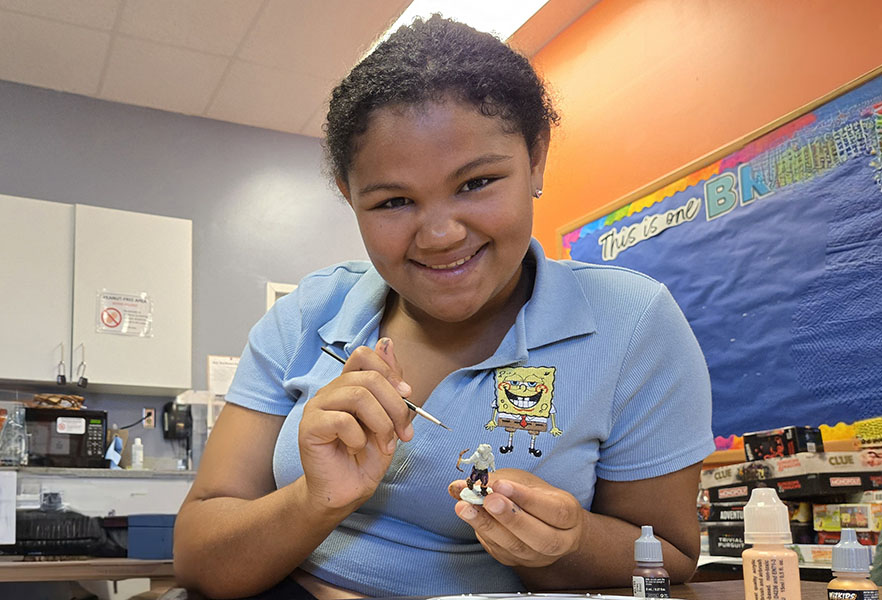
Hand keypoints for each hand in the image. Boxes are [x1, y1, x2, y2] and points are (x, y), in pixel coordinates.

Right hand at [299, 339, 413, 509]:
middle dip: (395, 406)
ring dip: (381, 424)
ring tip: (385, 444)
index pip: (363, 355)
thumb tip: (386, 342)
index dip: (389, 371)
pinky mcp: (309, 426)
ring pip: (358, 396)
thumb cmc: (366, 456)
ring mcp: (317, 407)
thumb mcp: (389, 418)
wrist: (347, 490)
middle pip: (368, 378)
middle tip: (404, 432)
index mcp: (349, 385)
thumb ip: (389, 384)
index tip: (407, 395)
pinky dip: (359, 438)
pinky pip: (342, 420)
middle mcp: (331, 390)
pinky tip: (357, 449)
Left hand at [448, 468, 583, 567]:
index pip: (554, 510)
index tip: (501, 485)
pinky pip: (500, 551)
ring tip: (466, 507)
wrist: (545, 523)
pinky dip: (483, 533)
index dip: (526, 498)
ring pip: (516, 547)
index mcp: (569, 515)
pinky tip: (470, 517)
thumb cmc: (537, 498)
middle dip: (510, 517)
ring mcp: (537, 556)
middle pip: (539, 536)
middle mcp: (559, 541)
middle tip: (487, 500)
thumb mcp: (524, 481)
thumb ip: (497, 481)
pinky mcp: (516, 562)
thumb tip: (460, 484)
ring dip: (488, 526)